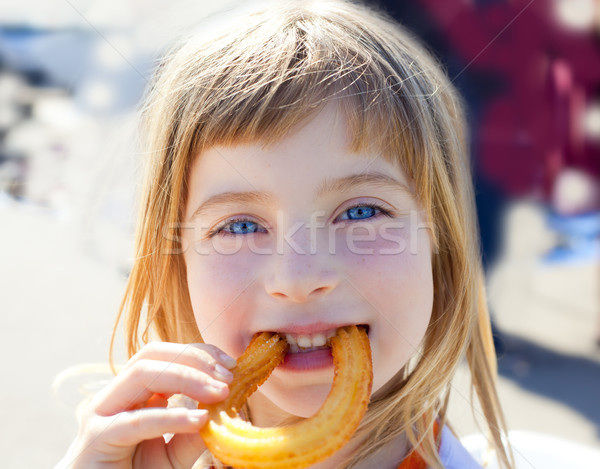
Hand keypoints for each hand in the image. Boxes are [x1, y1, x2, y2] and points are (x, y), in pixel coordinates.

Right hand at [56, 342, 235, 468]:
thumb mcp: (173, 456)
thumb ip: (194, 434)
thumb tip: (225, 412)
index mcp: (133, 392)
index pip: (166, 354)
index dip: (200, 353)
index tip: (232, 365)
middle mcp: (115, 395)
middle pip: (153, 354)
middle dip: (195, 359)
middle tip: (228, 376)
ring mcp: (101, 413)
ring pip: (142, 374)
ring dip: (187, 378)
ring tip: (219, 393)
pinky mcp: (97, 438)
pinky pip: (137, 420)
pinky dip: (172, 418)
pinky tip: (199, 421)